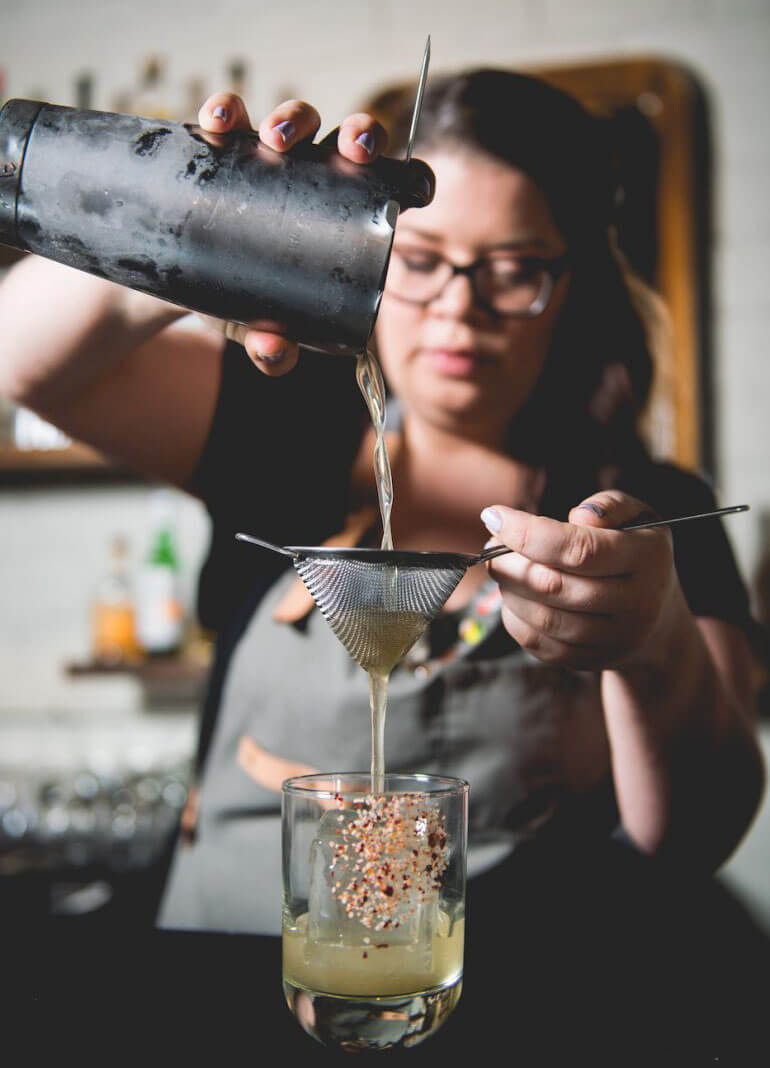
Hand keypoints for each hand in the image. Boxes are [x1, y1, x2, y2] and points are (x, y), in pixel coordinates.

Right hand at [197, 92, 387, 374]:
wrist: (184, 285)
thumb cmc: (244, 303)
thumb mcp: (260, 329)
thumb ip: (274, 347)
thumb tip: (275, 353)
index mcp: (344, 216)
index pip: (390, 186)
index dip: (411, 179)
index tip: (420, 192)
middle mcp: (316, 178)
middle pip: (351, 140)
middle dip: (360, 134)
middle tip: (352, 153)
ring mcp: (272, 159)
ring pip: (297, 120)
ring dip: (293, 118)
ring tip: (275, 141)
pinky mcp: (226, 148)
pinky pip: (230, 118)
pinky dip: (226, 111)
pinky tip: (218, 122)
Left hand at [481, 490, 686, 671]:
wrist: (658, 619)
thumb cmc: (636, 553)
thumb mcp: (637, 516)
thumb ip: (610, 505)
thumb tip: (579, 515)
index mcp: (647, 558)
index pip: (580, 550)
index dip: (528, 533)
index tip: (494, 516)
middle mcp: (637, 603)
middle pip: (555, 586)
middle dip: (510, 563)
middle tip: (491, 546)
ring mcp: (615, 639)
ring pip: (545, 619)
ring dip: (509, 590)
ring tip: (501, 569)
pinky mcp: (591, 661)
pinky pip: (540, 645)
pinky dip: (515, 619)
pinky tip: (513, 595)